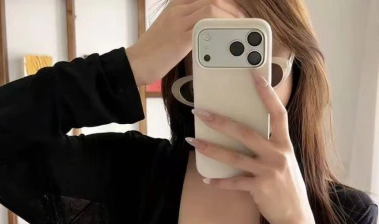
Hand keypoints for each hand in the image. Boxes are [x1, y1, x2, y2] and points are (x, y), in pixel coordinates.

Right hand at [126, 0, 244, 87]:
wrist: (135, 63)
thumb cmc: (154, 52)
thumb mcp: (172, 31)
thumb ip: (189, 28)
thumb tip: (210, 33)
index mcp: (177, 6)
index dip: (226, 4)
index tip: (237, 15)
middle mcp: (178, 10)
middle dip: (232, 10)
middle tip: (243, 24)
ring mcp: (178, 22)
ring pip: (211, 9)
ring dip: (229, 19)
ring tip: (239, 32)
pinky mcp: (179, 38)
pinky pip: (204, 27)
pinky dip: (219, 31)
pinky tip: (227, 40)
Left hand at [187, 71, 314, 223]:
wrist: (295, 216)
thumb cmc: (287, 188)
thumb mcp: (285, 162)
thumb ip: (270, 148)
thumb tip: (247, 137)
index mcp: (284, 145)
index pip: (277, 114)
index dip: (267, 94)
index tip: (254, 76)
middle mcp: (277, 155)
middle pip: (245, 132)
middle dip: (220, 121)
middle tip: (200, 111)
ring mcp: (268, 171)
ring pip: (234, 157)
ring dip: (210, 148)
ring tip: (193, 141)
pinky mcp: (259, 188)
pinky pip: (233, 183)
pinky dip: (219, 182)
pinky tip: (207, 180)